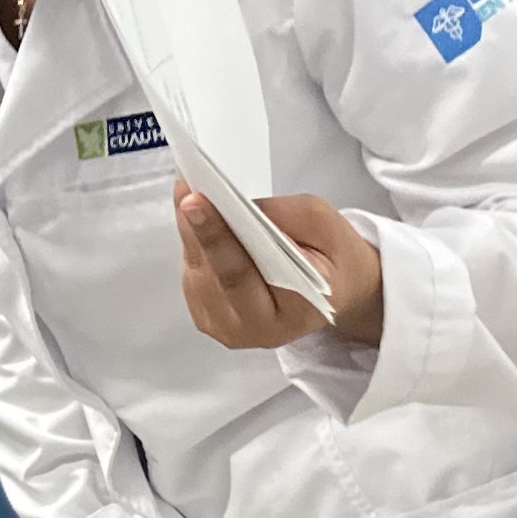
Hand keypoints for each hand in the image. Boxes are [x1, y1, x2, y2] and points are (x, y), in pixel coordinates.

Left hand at [174, 184, 382, 350]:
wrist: (330, 289)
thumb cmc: (331, 257)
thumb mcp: (322, 222)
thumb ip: (279, 214)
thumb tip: (227, 204)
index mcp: (295, 311)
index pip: (244, 274)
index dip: (217, 236)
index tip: (196, 201)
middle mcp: (256, 329)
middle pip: (214, 274)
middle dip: (197, 227)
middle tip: (185, 188)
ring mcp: (228, 328)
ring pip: (197, 272)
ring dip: (190, 230)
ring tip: (188, 191)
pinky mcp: (208, 317)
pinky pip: (192, 275)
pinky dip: (192, 241)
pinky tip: (194, 216)